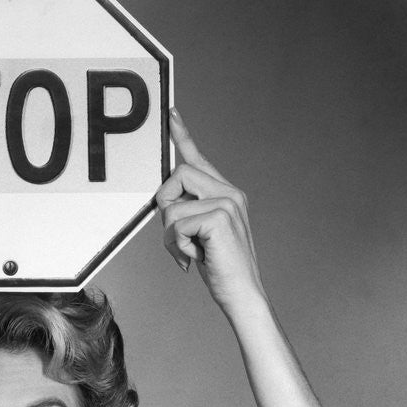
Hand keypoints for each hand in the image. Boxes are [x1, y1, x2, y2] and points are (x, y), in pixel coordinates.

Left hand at [155, 108, 266, 316]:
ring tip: (189, 252)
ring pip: (171, 204)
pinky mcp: (221, 217)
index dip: (183, 135)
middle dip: (165, 207)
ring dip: (170, 236)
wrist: (242, 294)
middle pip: (176, 176)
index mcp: (225, 193)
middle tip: (178, 238)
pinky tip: (194, 258)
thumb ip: (187, 212)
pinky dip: (177, 246)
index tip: (171, 113)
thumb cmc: (220, 268)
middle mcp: (229, 192)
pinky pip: (176, 224)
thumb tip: (163, 200)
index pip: (198, 159)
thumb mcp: (199, 235)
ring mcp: (228, 202)